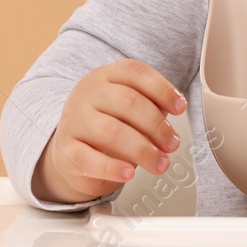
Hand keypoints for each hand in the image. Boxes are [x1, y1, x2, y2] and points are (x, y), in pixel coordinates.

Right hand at [34, 59, 186, 204]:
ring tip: (160, 163)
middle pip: (127, 101)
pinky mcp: (66, 150)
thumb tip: (173, 120)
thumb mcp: (128, 108)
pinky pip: (89, 160)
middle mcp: (88, 94)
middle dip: (157, 125)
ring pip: (111, 132)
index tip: (180, 108)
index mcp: (106, 76)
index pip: (135, 72)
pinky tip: (129, 173)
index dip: (162, 89)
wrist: (70, 150)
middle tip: (172, 144)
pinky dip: (113, 168)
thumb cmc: (108, 125)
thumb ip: (151, 107)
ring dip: (143, 150)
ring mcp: (74, 120)